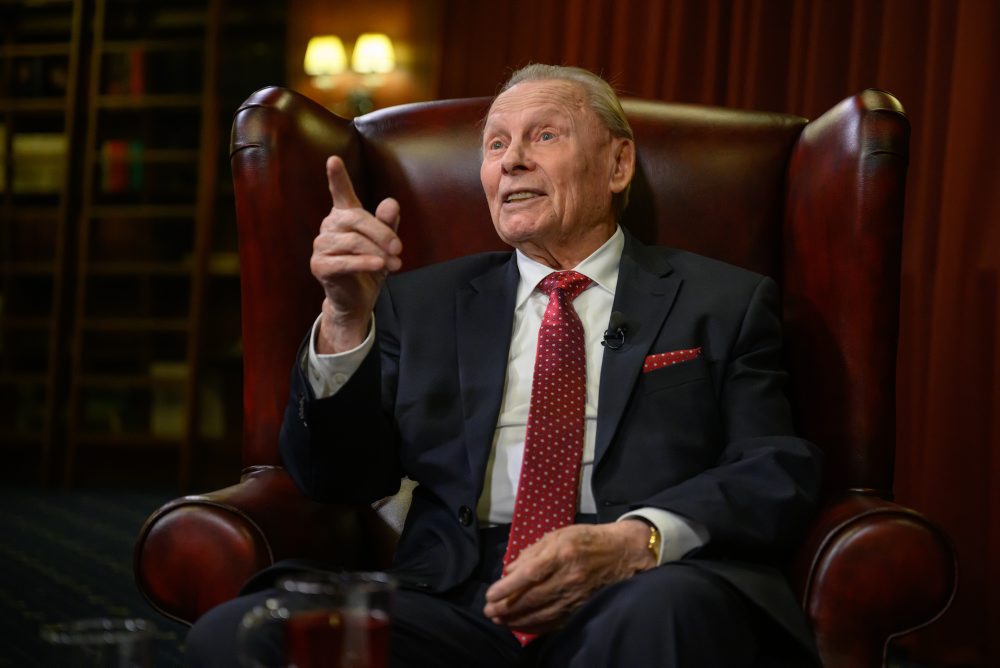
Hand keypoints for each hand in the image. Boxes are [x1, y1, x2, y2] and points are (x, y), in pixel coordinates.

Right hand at [311, 156, 401, 352]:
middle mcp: (329, 226)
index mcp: (345, 216)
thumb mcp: (385, 244)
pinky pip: (344, 261)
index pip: (340, 193)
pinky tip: (379, 266)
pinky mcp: (319, 266)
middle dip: (381, 233)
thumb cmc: (371, 266)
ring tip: (395, 264)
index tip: (333, 159)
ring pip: (353, 242)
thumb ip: (388, 224)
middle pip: (356, 219)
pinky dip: (364, 263)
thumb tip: (391, 203)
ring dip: (377, 253)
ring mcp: (321, 246)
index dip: (337, 177)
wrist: (358, 299)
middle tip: (399, 248)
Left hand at [483, 521, 655, 634]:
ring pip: (542, 613)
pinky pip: (555, 621)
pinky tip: (520, 626)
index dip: (507, 588)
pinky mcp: (582, 607)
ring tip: (499, 620)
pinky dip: (535, 626)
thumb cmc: (585, 539)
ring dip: (517, 620)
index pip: (529, 574)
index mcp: (561, 553)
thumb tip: (509, 570)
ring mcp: (577, 595)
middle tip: (488, 612)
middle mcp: (569, 576)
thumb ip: (532, 551)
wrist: (622, 553)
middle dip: (507, 608)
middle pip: (533, 598)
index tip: (490, 595)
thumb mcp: (558, 535)